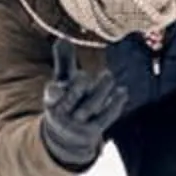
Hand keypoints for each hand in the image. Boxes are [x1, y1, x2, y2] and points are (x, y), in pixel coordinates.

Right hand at [38, 44, 128, 170]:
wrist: (67, 137)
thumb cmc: (67, 100)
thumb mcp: (63, 82)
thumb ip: (63, 61)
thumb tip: (62, 38)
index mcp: (53, 100)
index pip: (52, 94)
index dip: (54, 91)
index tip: (58, 88)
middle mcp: (63, 113)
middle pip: (72, 99)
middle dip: (80, 86)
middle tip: (87, 73)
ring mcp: (78, 125)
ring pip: (89, 108)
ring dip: (101, 91)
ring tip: (109, 76)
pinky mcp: (92, 132)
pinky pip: (104, 118)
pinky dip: (115, 105)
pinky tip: (123, 92)